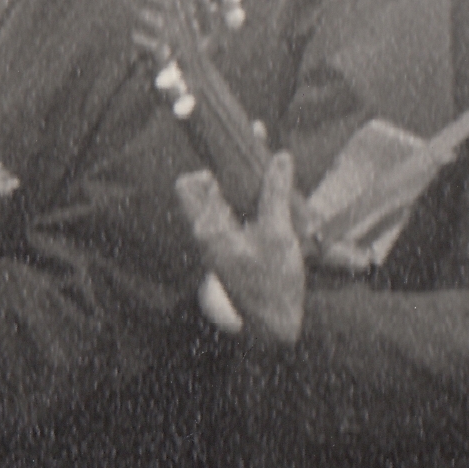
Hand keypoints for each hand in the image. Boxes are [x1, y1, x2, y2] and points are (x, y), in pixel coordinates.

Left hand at [176, 151, 307, 344]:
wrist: (274, 327)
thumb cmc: (272, 285)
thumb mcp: (278, 234)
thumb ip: (276, 193)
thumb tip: (279, 156)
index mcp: (208, 229)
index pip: (189, 184)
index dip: (208, 160)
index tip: (229, 140)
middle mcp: (206, 233)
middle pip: (206, 185)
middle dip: (228, 162)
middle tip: (254, 139)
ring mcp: (219, 239)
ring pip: (223, 197)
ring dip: (242, 177)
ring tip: (268, 155)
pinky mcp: (234, 245)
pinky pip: (237, 211)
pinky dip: (251, 195)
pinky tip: (274, 186)